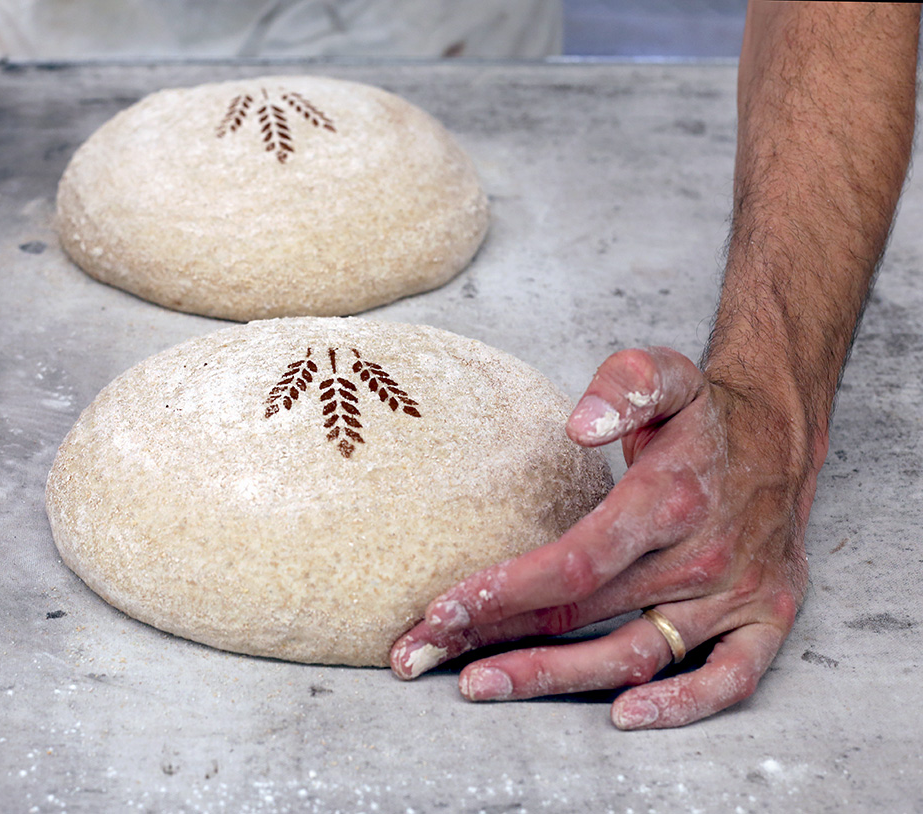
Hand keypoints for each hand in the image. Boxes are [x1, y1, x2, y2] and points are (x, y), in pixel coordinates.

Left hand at [389, 347, 813, 728]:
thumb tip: (580, 424)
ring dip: (553, 679)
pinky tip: (623, 718)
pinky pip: (728, 681)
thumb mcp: (666, 375)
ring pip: (634, 654)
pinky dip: (683, 707)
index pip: (575, 561)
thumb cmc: (703, 416)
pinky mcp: (764, 622)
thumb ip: (623, 385)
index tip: (442, 607)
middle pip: (584, 614)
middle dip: (495, 638)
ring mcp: (735, 597)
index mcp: (669, 499)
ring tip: (478, 685)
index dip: (505, 590)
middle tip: (423, 654)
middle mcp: (702, 556)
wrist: (782, 437)